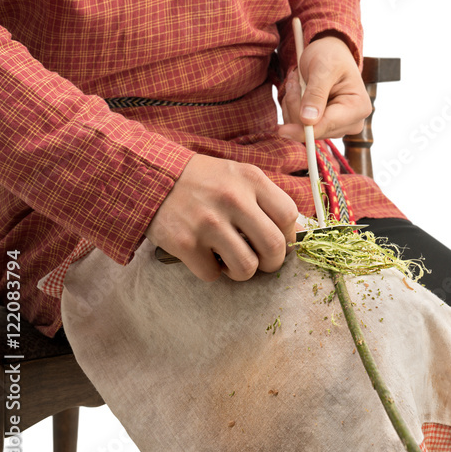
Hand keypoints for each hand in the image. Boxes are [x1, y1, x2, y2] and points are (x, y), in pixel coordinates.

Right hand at [145, 154, 301, 281]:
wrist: (152, 176)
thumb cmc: (202, 180)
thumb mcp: (238, 176)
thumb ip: (266, 199)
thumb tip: (298, 231)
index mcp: (250, 179)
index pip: (289, 216)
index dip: (289, 234)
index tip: (278, 238)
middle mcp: (232, 199)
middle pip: (274, 247)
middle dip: (271, 262)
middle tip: (260, 259)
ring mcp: (208, 223)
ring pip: (246, 268)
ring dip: (242, 271)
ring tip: (231, 259)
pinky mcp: (185, 243)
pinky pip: (212, 275)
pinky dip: (211, 271)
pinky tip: (204, 255)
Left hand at [277, 34, 371, 141]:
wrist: (329, 52)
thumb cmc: (329, 55)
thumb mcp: (322, 68)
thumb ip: (316, 93)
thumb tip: (308, 121)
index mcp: (358, 107)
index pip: (327, 126)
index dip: (303, 130)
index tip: (282, 130)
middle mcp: (352, 122)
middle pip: (314, 129)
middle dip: (296, 107)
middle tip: (293, 82)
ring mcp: (338, 126)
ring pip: (303, 129)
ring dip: (292, 106)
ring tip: (297, 83)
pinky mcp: (325, 126)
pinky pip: (300, 126)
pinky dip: (292, 109)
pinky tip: (298, 92)